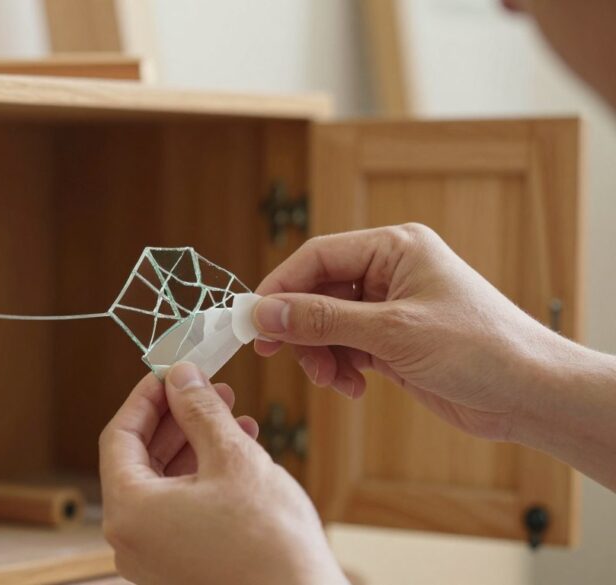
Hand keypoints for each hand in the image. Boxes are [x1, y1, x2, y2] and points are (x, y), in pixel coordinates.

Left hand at [99, 362, 345, 584]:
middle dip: (176, 419)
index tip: (170, 373)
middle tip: (207, 389)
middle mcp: (131, 539)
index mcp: (129, 511)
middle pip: (140, 460)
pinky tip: (237, 453)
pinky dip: (201, 478)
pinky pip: (178, 509)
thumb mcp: (232, 458)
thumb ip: (199, 411)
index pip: (119, 436)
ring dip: (194, 445)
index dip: (146, 398)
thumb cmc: (268, 543)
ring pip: (163, 484)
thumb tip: (181, 377)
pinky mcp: (179, 568)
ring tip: (231, 415)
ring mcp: (153, 558)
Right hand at [251, 223, 563, 440]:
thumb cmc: (477, 348)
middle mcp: (390, 272)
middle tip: (280, 356)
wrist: (529, 394)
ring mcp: (390, 308)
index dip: (281, 288)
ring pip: (328, 324)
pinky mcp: (393, 342)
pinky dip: (341, 367)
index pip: (318, 257)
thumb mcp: (391, 332)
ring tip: (334, 381)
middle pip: (318, 292)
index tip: (254, 321)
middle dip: (301, 329)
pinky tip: (353, 387)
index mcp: (395, 248)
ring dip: (321, 354)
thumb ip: (322, 321)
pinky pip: (346, 347)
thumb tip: (264, 314)